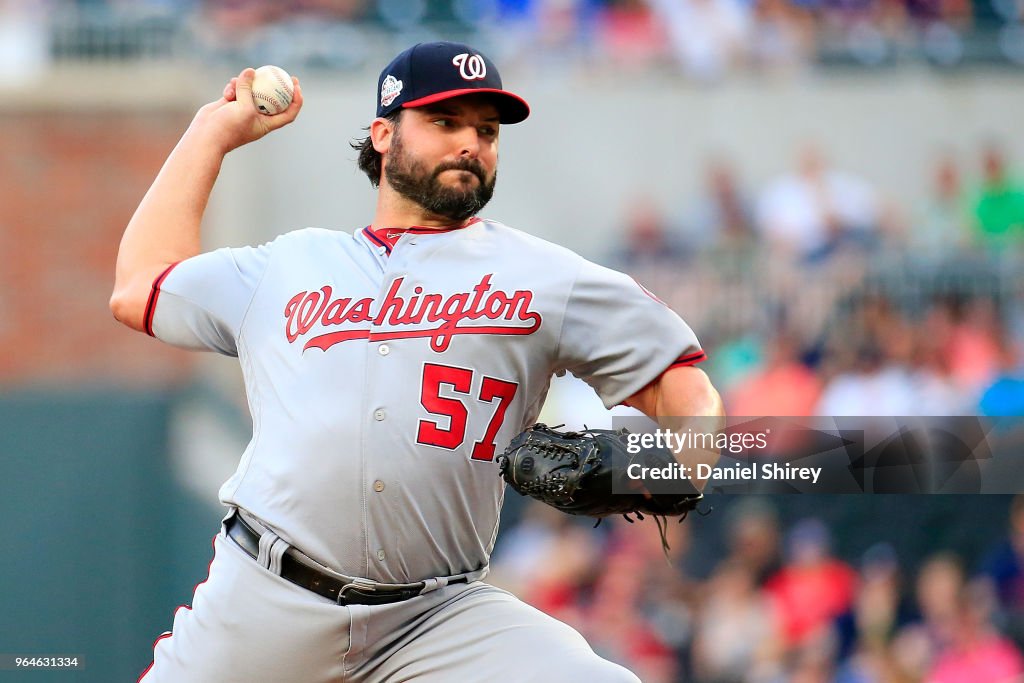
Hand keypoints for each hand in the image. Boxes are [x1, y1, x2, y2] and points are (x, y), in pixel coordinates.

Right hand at [188, 68, 302, 153]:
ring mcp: (243, 110)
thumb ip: (248, 89)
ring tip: (237, 83)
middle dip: (277, 85)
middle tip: (280, 72)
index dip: (296, 100)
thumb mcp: (243, 107)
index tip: (296, 86)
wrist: (205, 136)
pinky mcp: (230, 104)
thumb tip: (250, 71)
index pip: (288, 113)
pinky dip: (232, 87)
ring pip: (251, 91)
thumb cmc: (228, 127)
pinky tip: (227, 90)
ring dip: (245, 84)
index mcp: (266, 124)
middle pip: (272, 99)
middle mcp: (257, 117)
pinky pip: (236, 90)